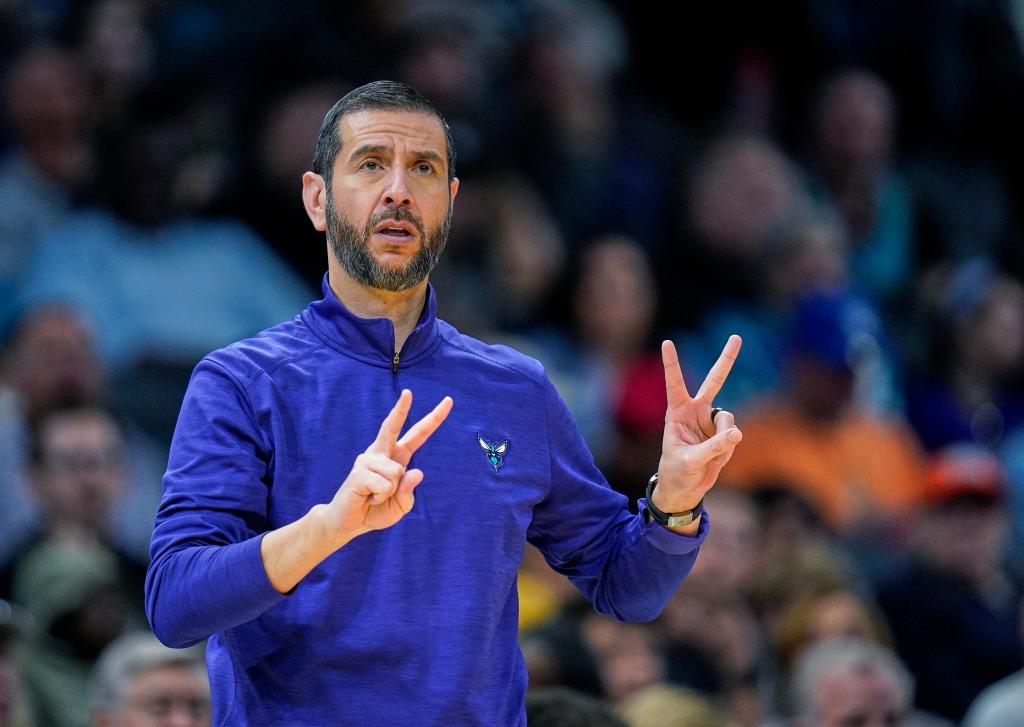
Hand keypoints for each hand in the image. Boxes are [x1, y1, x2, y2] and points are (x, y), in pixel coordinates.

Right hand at [321, 389, 452, 540]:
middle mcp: (381, 453)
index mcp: (397, 457)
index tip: (447, 401)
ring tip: (374, 496)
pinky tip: (367, 498)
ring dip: (389, 493)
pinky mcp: (358, 473)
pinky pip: (384, 485)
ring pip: (396, 473)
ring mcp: (368, 460)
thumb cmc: (376, 511)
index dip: (433, 418)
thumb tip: (415, 472)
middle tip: (407, 392)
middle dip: (400, 409)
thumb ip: (408, 491)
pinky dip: (379, 498)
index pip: (418, 434)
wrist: (349, 523)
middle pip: (392, 426)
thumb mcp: (401, 505)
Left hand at [653, 335, 742, 514]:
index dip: (672, 363)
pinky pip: (733, 436)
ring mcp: (711, 421)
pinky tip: (715, 460)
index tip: (667, 342)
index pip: (675, 383)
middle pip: (714, 381)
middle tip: (737, 337)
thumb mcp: (691, 460)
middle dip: (726, 360)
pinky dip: (727, 451)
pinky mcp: (723, 433)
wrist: (686, 489)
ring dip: (724, 439)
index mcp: (678, 412)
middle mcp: (696, 411)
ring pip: (728, 420)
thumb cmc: (677, 471)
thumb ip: (714, 446)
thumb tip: (737, 433)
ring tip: (710, 456)